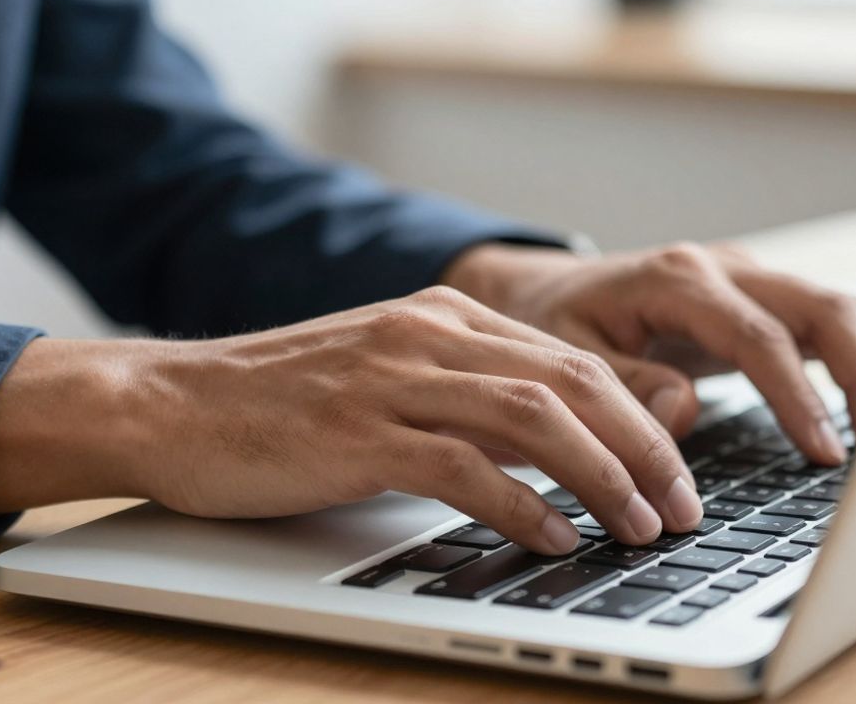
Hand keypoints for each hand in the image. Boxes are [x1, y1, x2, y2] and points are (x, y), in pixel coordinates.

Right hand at [0, 287, 704, 553]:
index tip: (677, 471)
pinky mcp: (356, 431)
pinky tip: (554, 538)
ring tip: (639, 526)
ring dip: (602, 476)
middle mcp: (428, 335)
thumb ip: (467, 400)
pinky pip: (462, 466)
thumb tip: (554, 453)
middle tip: (682, 506)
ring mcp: (392, 378)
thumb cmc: (281, 404)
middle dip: (645, 448)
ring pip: (534, 417)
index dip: (641, 416)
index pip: (574, 359)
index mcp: (444, 318)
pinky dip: (521, 505)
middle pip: (573, 382)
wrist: (172, 402)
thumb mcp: (389, 380)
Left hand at [444, 242, 855, 463]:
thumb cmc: (553, 324)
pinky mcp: (759, 301)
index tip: (824, 453)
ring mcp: (747, 280)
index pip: (758, 336)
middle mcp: (722, 270)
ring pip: (837, 309)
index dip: (797, 396)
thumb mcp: (565, 358)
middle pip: (823, 307)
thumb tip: (683, 416)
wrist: (543, 291)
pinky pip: (824, 324)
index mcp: (676, 280)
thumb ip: (623, 387)